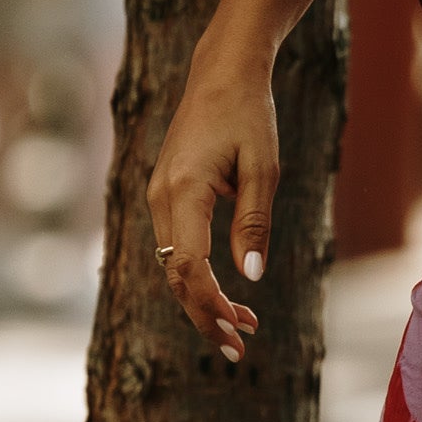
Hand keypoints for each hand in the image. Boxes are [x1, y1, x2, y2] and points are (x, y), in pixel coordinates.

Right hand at [147, 45, 277, 360]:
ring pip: (172, 265)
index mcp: (184, 190)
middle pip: (175, 275)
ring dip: (202, 299)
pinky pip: (175, 247)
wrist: (221, 72)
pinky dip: (196, 276)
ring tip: (243, 326)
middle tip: (239, 349)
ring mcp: (158, 196)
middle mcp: (161, 197)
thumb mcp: (263, 168)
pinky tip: (224, 293)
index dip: (211, 305)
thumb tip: (250, 276)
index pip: (190, 267)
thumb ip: (254, 222)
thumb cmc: (249, 114)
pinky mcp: (165, 194)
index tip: (239, 330)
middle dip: (204, 316)